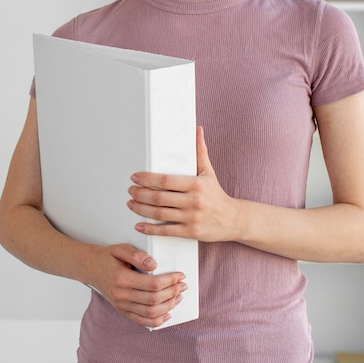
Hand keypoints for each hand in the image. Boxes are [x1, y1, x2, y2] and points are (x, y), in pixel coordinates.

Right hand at [86, 243, 186, 327]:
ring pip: (149, 313)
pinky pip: (141, 321)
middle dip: (172, 293)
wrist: (89, 268)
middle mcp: (121, 295)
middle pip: (153, 300)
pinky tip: (167, 313)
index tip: (180, 275)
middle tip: (183, 285)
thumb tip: (154, 264)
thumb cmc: (107, 257)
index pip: (152, 284)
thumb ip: (137, 255)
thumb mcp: (120, 248)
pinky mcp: (122, 310)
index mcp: (121, 278)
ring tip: (179, 296)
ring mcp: (121, 305)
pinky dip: (156, 321)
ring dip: (168, 306)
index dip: (169, 280)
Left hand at [127, 127, 237, 241]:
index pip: (166, 180)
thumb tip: (197, 130)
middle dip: (140, 193)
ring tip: (131, 203)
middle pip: (159, 197)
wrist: (233, 220)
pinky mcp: (191, 232)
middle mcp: (194, 201)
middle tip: (130, 190)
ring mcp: (192, 218)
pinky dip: (150, 229)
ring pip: (160, 213)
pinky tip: (139, 225)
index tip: (135, 177)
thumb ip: (200, 151)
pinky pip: (166, 231)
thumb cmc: (217, 194)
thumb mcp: (208, 172)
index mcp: (196, 184)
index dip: (148, 178)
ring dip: (141, 209)